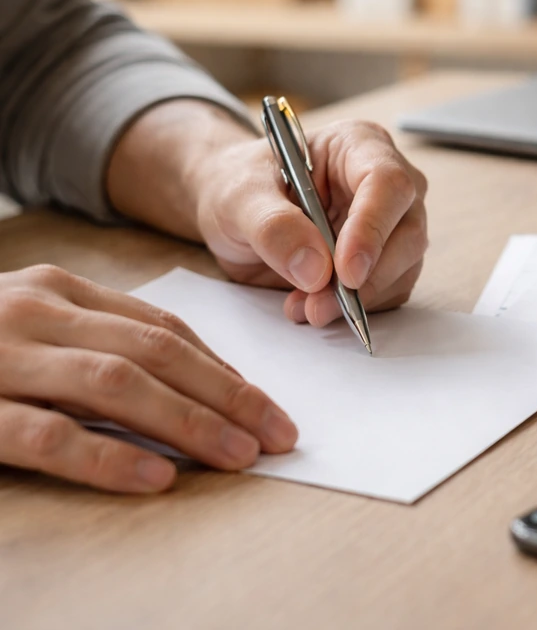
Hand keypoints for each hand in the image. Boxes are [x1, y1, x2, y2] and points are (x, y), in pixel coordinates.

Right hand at [0, 265, 297, 492]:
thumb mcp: (34, 331)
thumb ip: (100, 345)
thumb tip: (195, 385)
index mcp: (59, 292)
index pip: (161, 328)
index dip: (221, 369)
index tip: (266, 406)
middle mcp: (37, 313)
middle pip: (155, 352)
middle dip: (227, 395)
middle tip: (277, 434)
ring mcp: (2, 357)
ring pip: (115, 383)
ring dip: (188, 422)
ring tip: (238, 455)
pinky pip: (48, 435)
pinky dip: (108, 457)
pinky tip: (156, 477)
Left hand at [192, 120, 428, 325]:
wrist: (236, 212)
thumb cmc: (240, 185)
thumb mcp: (239, 196)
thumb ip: (273, 227)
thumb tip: (315, 268)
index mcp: (359, 145)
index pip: (387, 183)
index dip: (372, 228)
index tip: (345, 271)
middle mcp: (387, 184)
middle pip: (407, 232)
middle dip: (367, 277)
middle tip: (319, 304)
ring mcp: (392, 224)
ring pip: (403, 268)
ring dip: (359, 299)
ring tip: (306, 306)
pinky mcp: (386, 261)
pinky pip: (388, 292)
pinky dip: (355, 308)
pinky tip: (313, 304)